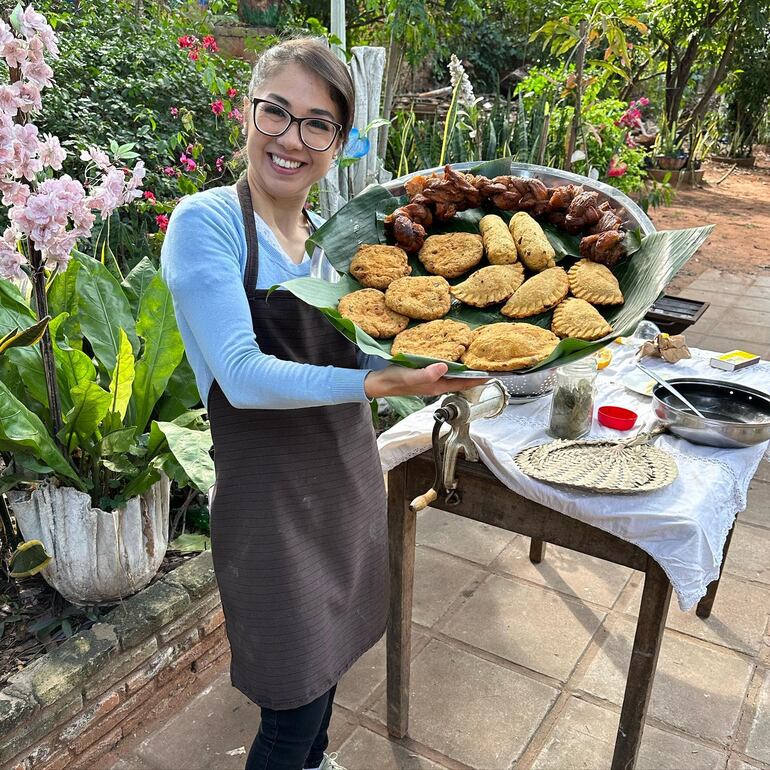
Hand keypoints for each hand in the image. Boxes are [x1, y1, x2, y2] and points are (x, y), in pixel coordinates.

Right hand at [364, 363, 488, 398]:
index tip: (492, 375)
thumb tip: (445, 367)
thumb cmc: (394, 380)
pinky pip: (443, 371)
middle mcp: (436, 385)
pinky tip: (452, 358)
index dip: (477, 380)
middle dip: (474, 375)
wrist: (379, 383)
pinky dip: (452, 366)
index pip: (463, 384)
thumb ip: (427, 374)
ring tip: (475, 361)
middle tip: (487, 365)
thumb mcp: (410, 376)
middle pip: (461, 381)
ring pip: (453, 377)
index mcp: (436, 386)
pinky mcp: (425, 375)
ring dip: (464, 370)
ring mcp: (431, 381)